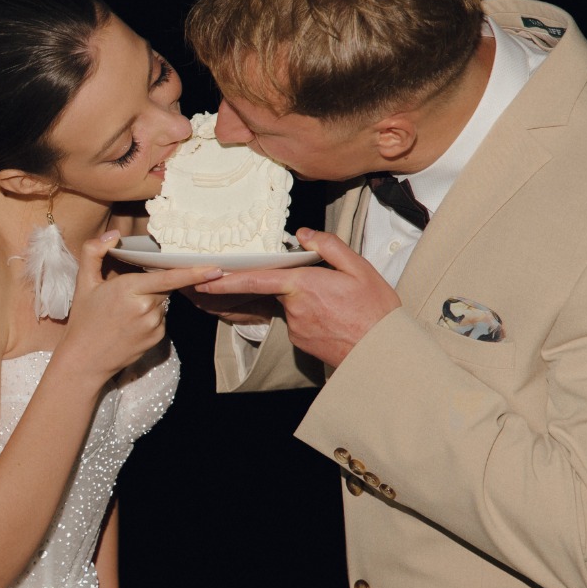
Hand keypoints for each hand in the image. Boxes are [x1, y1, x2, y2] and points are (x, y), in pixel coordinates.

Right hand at [59, 233, 214, 380]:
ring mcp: (153, 325)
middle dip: (152, 285)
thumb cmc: (84, 321)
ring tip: (124, 314)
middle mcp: (145, 307)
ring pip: (162, 303)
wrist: (85, 360)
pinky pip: (161, 319)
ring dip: (150, 302)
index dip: (194, 273)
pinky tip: (131, 326)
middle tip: (125, 297)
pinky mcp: (157, 339)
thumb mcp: (83, 283)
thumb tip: (113, 235)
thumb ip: (94, 252)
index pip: (168, 278)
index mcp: (128, 289)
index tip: (215, 268)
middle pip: (163, 287)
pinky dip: (151, 318)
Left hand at [192, 229, 399, 366]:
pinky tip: (335, 318)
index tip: (204, 278)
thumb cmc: (375, 311)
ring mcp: (295, 328)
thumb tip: (304, 234)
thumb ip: (329, 247)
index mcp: (304, 285)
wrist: (382, 353)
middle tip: (323, 289)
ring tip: (341, 305)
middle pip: (278, 288)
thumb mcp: (359, 268)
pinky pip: (298, 321)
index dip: (227, 279)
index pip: (256, 279)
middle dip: (295, 285)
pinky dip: (312, 315)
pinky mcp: (300, 342)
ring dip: (308, 301)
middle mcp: (293, 308)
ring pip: (290, 305)